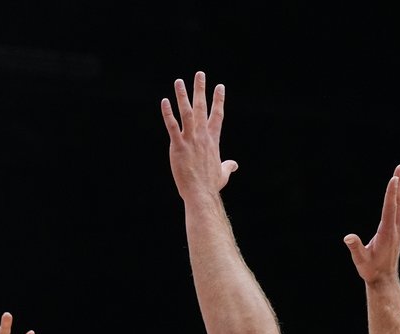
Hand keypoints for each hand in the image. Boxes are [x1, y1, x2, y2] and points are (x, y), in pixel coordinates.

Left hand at [161, 72, 238, 200]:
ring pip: (186, 112)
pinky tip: (164, 101)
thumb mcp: (223, 174)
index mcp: (213, 140)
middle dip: (201, 89)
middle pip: (202, 108)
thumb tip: (234, 164)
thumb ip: (228, 166)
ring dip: (182, 96)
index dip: (218, 100)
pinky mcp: (178, 146)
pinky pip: (172, 126)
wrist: (201, 192)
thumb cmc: (211, 185)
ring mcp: (190, 139)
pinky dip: (168, 113)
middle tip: (200, 74)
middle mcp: (202, 136)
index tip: (220, 86)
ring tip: (179, 81)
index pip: (217, 115)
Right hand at [344, 164, 399, 286]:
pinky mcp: (396, 230)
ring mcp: (397, 228)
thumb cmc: (370, 270)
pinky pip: (399, 209)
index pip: (390, 208)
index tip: (394, 178)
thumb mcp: (360, 260)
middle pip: (399, 201)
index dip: (392, 193)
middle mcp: (395, 228)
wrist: (384, 279)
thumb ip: (355, 248)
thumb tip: (348, 237)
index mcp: (387, 232)